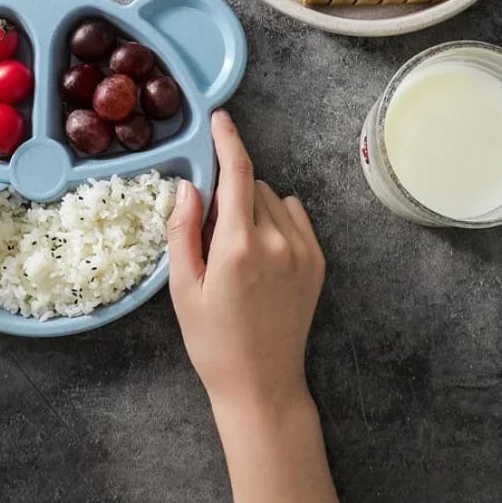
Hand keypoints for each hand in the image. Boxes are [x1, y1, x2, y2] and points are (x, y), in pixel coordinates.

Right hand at [167, 109, 324, 407]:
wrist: (263, 385)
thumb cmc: (213, 341)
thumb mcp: (183, 288)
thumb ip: (183, 230)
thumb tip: (188, 185)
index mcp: (239, 245)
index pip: (236, 172)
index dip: (227, 139)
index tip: (220, 117)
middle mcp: (278, 240)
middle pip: (251, 184)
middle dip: (229, 191)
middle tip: (212, 229)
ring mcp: (303, 250)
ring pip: (273, 198)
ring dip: (252, 204)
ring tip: (237, 247)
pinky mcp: (318, 261)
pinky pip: (296, 215)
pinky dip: (276, 217)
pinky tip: (262, 249)